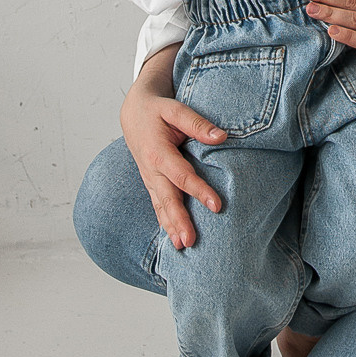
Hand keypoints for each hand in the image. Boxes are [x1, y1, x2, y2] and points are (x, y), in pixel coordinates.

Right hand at [120, 46, 227, 249]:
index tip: (217, 206)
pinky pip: (158, 206)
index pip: (181, 175)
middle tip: (192, 241)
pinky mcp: (151, 183)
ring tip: (183, 247)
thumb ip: (197, 123)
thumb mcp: (176, 109)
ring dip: (171, 227)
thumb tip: (222, 137)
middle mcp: (151, 170)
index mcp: (158, 152)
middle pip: (167, 198)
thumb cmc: (157, 110)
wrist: (133, 113)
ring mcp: (149, 179)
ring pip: (160, 207)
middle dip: (179, 221)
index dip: (199, 190)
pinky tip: (174, 239)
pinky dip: (164, 224)